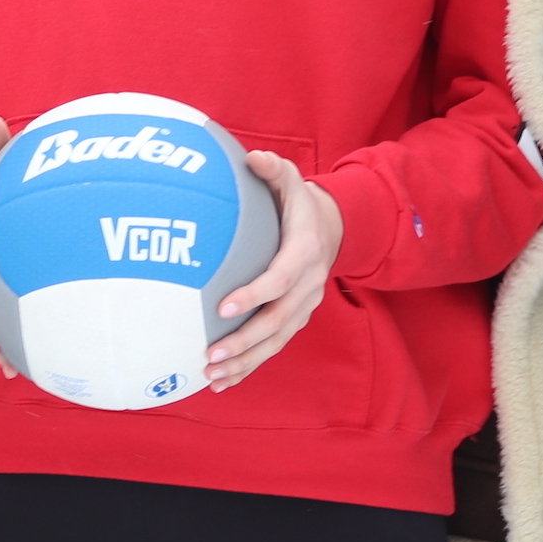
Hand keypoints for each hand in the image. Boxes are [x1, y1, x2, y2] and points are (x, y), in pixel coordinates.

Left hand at [205, 149, 343, 392]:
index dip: (255, 294)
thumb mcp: (291, 179)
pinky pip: (274, 347)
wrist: (331, 227)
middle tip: (211, 354)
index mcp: (305, 252)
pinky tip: (222, 382)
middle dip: (245, 341)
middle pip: (278, 321)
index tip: (224, 306)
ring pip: (276, 342)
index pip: (281, 278)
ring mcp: (304, 305)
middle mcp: (309, 284)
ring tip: (213, 376)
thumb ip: (272, 169)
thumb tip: (252, 158)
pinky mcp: (297, 318)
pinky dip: (250, 366)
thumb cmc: (298, 202)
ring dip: (245, 362)